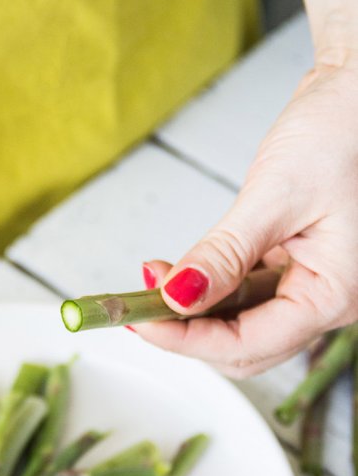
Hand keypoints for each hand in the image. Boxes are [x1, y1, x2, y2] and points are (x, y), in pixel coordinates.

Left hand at [135, 58, 357, 376]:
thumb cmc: (345, 130)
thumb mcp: (276, 196)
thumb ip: (224, 254)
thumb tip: (177, 297)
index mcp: (336, 294)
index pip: (248, 343)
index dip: (188, 340)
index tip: (140, 323)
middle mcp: (329, 298)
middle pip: (245, 345)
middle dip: (188, 330)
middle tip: (139, 306)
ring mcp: (314, 283)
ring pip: (242, 322)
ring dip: (195, 310)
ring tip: (153, 279)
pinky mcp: (298, 265)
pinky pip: (249, 294)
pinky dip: (212, 287)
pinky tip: (183, 271)